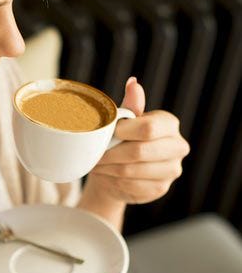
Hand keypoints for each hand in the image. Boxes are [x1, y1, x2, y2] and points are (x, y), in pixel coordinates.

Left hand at [86, 77, 189, 204]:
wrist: (121, 173)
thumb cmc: (123, 142)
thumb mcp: (125, 123)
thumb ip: (131, 107)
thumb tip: (133, 83)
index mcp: (169, 124)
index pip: (148, 128)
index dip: (123, 132)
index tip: (109, 134)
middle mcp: (177, 146)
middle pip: (138, 152)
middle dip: (111, 154)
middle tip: (95, 155)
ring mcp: (172, 170)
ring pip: (131, 171)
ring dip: (108, 169)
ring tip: (97, 165)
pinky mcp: (161, 188)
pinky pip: (130, 186)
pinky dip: (113, 181)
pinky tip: (107, 176)